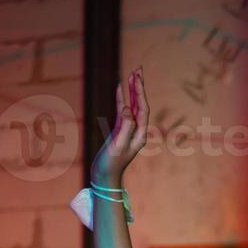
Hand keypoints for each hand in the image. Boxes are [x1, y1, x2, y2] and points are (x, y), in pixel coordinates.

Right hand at [90, 67, 148, 185]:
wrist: (104, 177)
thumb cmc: (111, 164)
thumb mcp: (119, 145)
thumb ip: (125, 127)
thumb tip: (127, 109)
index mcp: (139, 134)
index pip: (142, 108)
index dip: (140, 92)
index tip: (136, 76)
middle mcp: (136, 131)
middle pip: (140, 104)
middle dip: (139, 87)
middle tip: (138, 69)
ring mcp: (127, 130)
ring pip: (132, 106)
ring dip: (132, 90)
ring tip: (132, 75)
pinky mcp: (119, 131)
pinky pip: (121, 111)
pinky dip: (121, 99)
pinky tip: (120, 89)